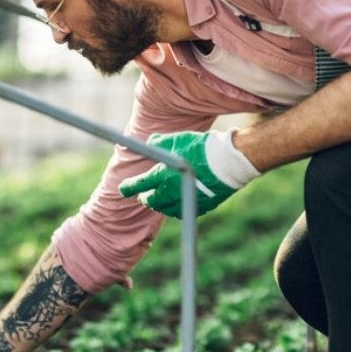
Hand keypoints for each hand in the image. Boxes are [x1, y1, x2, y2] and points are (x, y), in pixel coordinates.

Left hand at [118, 130, 259, 217]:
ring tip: (160, 200)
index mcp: (162, 175)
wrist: (228, 161)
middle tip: (145, 196)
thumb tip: (149, 143)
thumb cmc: (201, 147)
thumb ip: (159, 142)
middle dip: (146, 198)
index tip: (123, 189)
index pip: (139, 185)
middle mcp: (170, 192)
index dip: (129, 187)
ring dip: (161, 205)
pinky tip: (180, 202)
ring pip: (167, 209)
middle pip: (152, 201)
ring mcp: (185, 201)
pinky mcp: (200, 207)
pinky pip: (184, 212)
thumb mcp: (176, 139)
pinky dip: (179, 208)